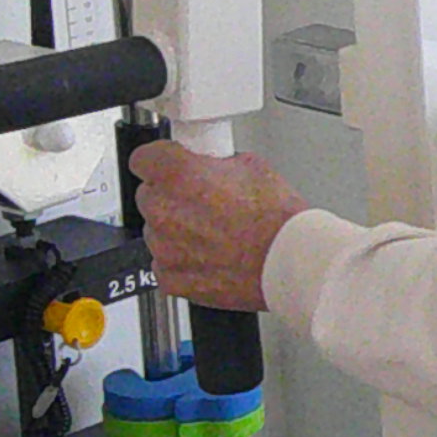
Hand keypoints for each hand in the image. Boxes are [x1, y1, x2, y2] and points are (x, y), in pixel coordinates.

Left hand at [134, 140, 309, 314]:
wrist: (293, 263)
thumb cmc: (279, 221)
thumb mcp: (253, 167)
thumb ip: (216, 164)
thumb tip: (210, 168)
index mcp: (178, 175)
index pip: (143, 158)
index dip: (160, 162)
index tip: (169, 166)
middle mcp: (163, 210)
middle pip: (150, 196)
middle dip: (173, 197)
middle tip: (206, 204)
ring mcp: (163, 247)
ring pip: (157, 231)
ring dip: (178, 230)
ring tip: (216, 234)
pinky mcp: (171, 277)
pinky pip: (165, 264)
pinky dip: (183, 261)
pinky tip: (211, 256)